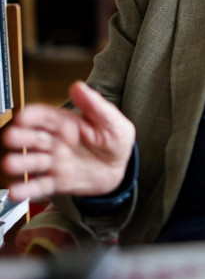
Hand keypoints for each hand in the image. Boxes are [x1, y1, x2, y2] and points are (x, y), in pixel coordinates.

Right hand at [1, 81, 135, 201]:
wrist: (120, 167)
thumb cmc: (114, 140)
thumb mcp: (111, 120)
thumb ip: (95, 106)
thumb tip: (78, 87)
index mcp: (66, 123)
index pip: (44, 116)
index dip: (32, 115)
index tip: (23, 117)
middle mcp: (54, 142)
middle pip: (33, 138)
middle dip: (20, 137)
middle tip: (11, 137)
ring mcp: (54, 162)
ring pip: (33, 162)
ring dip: (20, 163)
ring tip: (10, 164)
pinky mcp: (56, 181)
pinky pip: (40, 186)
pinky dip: (27, 189)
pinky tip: (17, 191)